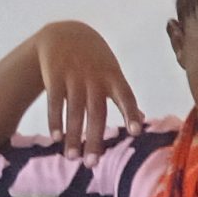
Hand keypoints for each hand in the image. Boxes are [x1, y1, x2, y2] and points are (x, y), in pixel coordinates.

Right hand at [33, 20, 142, 159]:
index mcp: (113, 77)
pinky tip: (56, 138)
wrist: (64, 33)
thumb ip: (124, 96)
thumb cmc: (95, 59)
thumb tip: (142, 120)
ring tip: (72, 158)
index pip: (126, 96)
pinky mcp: (55, 75)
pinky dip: (55, 120)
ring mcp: (74, 76)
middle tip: (92, 163)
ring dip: (73, 136)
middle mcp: (95, 78)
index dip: (131, 113)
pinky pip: (55, 102)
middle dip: (94, 138)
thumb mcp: (112, 71)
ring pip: (74, 111)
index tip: (136, 132)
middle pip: (97, 112)